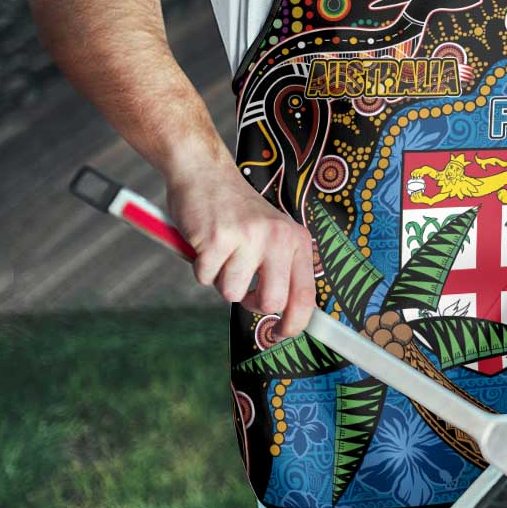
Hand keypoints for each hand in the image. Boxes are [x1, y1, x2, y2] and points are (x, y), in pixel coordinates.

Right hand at [165, 163, 315, 340]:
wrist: (205, 173)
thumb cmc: (237, 211)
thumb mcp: (272, 234)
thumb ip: (281, 268)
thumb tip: (286, 316)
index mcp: (296, 239)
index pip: (306, 294)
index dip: (295, 323)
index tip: (281, 334)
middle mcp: (278, 238)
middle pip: (272, 302)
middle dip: (252, 304)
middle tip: (243, 288)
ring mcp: (248, 237)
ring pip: (232, 293)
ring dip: (221, 279)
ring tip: (222, 252)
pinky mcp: (217, 239)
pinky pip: (205, 278)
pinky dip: (200, 267)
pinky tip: (205, 243)